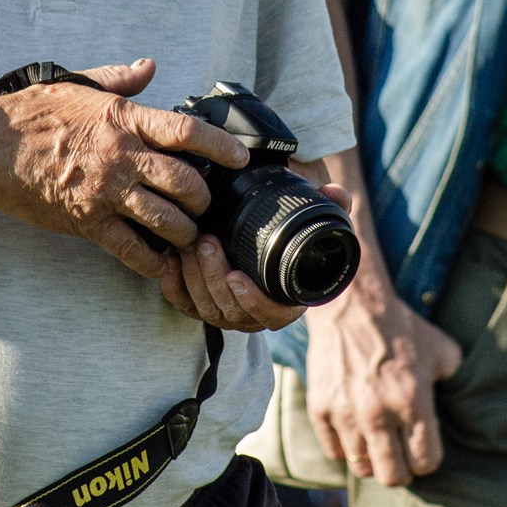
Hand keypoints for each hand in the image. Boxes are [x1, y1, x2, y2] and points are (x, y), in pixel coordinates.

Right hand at [0, 58, 250, 288]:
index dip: (221, 147)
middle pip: (185, 182)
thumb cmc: (31, 113)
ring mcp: (104, 192)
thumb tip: (149, 66)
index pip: (187, 132)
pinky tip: (160, 264)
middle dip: (204, 198)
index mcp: (123, 120)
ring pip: (166, 220)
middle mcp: (121, 157)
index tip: (240, 158)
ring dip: (184, 232)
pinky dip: (152, 262)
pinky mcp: (86, 222)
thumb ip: (119, 78)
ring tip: (187, 234)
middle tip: (205, 203)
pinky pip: (130, 250)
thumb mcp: (78, 84)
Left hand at [156, 182, 354, 333]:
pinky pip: (185, 306)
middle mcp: (255, 313)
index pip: (272, 314)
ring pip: (207, 308)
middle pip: (232, 310)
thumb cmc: (287, 235)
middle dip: (214, 276)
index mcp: (286, 300)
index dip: (254, 300)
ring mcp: (227, 313)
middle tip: (206, 242)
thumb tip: (337, 192)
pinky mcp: (201, 307)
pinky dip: (175, 287)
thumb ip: (329, 205)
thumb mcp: (310, 219)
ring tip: (189, 244)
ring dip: (194, 277)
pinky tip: (169, 263)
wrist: (259, 243)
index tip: (237, 276)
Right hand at [304, 222, 464, 485]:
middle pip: (392, 476)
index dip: (427, 460)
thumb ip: (453, 380)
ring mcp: (346, 414)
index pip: (425, 461)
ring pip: (362, 467)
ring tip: (376, 444)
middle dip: (401, 472)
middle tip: (400, 458)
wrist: (351, 307)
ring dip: (372, 460)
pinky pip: (334, 452)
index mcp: (413, 402)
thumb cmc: (401, 328)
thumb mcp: (442, 351)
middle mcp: (379, 414)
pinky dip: (345, 448)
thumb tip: (457, 401)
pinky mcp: (321, 409)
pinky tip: (353, 433)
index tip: (422, 451)